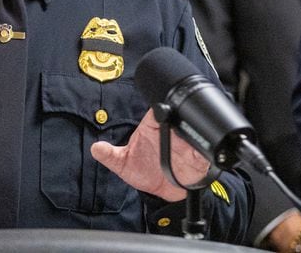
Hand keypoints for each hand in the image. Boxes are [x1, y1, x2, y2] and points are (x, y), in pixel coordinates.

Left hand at [90, 109, 209, 200]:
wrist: (165, 191)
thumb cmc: (145, 172)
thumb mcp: (124, 165)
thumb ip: (110, 156)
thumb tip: (95, 148)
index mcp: (154, 125)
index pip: (158, 109)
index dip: (159, 111)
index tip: (156, 119)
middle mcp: (171, 131)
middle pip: (179, 117)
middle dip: (177, 123)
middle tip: (172, 133)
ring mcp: (187, 142)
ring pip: (193, 130)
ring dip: (190, 136)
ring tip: (184, 145)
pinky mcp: (200, 155)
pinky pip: (205, 149)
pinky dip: (203, 150)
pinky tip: (196, 154)